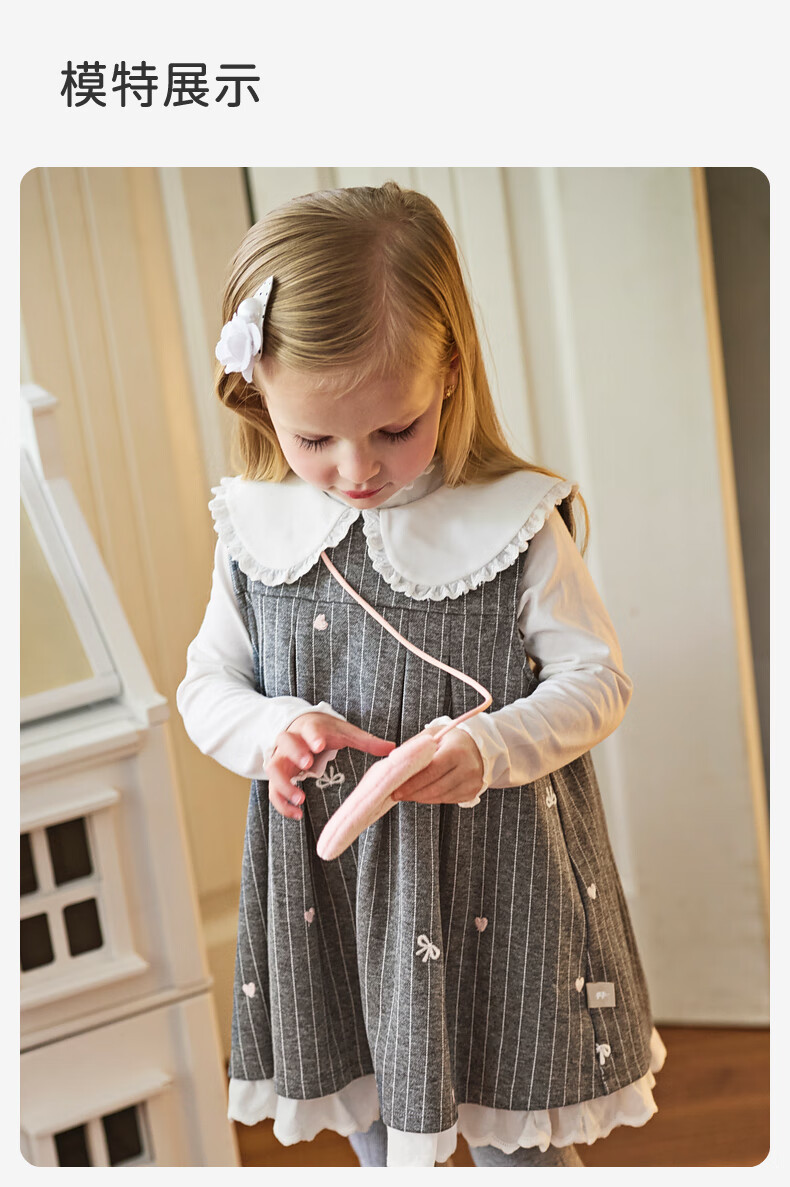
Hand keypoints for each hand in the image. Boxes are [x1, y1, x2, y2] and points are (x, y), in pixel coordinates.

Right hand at [267, 712, 395, 819]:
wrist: (300, 726)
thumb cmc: (325, 731)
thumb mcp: (345, 732)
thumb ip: (367, 741)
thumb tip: (393, 749)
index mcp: (310, 727)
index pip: (309, 729)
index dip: (313, 737)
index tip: (319, 746)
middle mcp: (291, 740)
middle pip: (285, 744)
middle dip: (295, 754)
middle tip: (307, 766)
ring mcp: (281, 757)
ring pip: (274, 768)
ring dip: (284, 784)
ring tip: (301, 799)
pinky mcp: (277, 775)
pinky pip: (273, 790)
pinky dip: (282, 803)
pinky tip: (297, 815)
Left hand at [390, 728, 484, 804]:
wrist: (477, 746)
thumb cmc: (451, 740)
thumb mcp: (433, 735)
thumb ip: (414, 746)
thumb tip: (394, 760)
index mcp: (456, 750)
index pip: (431, 771)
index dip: (412, 783)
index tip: (396, 788)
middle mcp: (468, 767)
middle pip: (435, 787)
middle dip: (413, 793)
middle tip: (397, 794)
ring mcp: (472, 782)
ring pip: (441, 797)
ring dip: (421, 798)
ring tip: (407, 795)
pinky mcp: (472, 792)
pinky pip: (448, 800)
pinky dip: (432, 799)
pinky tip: (422, 794)